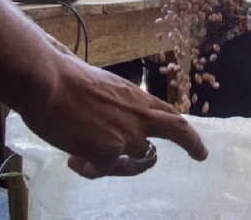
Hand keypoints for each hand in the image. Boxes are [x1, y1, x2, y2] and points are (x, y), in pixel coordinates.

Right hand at [19, 50, 207, 177]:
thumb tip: (106, 119)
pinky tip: (72, 160)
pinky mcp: (110, 152)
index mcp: (135, 97)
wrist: (49, 82)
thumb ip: (113, 105)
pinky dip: (88, 169)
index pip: (167, 111)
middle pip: (177, 130)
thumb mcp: (101, 87)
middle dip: (192, 143)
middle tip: (201, 154)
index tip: (190, 131)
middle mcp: (139, 115)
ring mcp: (128, 135)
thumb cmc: (65, 78)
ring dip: (115, 165)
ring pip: (134, 161)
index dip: (180, 124)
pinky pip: (102, 171)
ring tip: (84, 161)